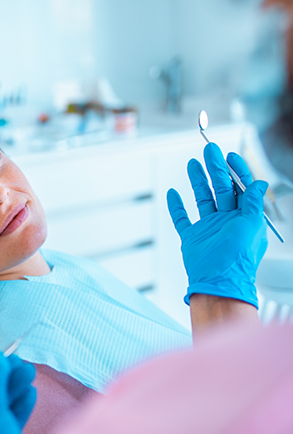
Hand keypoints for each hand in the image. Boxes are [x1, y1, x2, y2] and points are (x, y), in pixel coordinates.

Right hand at [167, 142, 267, 307]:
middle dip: (215, 168)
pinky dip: (176, 206)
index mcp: (244, 217)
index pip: (242, 188)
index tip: (230, 155)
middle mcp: (227, 220)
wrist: (217, 283)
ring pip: (202, 199)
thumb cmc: (237, 258)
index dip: (237, 170)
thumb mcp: (251, 226)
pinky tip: (173, 194)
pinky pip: (182, 219)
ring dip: (197, 181)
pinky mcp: (192, 238)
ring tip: (192, 164)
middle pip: (221, 188)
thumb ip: (253, 203)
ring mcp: (208, 228)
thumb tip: (259, 183)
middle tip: (210, 150)